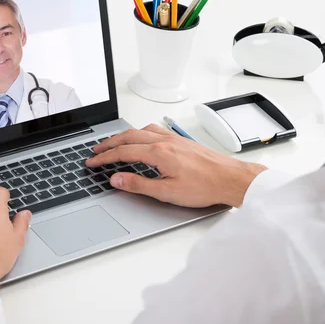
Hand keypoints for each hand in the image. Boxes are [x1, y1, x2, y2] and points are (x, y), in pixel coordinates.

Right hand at [86, 124, 266, 207]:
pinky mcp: (181, 141)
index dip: (104, 158)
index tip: (92, 162)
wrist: (232, 179)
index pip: (122, 152)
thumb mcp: (167, 192)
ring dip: (123, 136)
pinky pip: (154, 130)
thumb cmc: (205, 186)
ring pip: (140, 131)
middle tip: (95, 151)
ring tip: (114, 143)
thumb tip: (116, 179)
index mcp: (158, 153)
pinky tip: (141, 138)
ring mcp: (173, 139)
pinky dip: (139, 133)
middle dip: (109, 143)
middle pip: (128, 137)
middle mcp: (164, 141)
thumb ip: (138, 185)